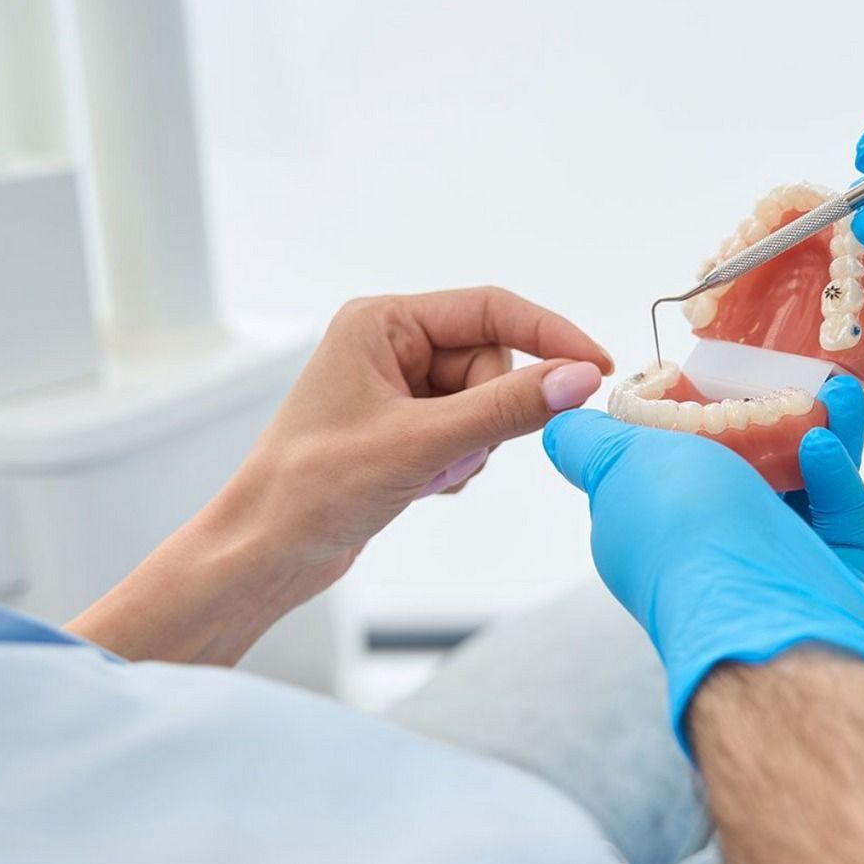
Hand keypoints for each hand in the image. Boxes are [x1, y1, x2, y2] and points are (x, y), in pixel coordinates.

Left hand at [73, 288, 612, 664]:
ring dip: (472, 447)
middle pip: (493, 363)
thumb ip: (507, 409)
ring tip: (424, 476)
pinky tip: (419, 487)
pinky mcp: (405, 428)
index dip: (551, 337)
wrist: (264, 554)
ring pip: (487, 403)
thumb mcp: (422, 445)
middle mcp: (390, 344)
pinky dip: (459, 464)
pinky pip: (470, 433)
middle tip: (450, 455)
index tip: (598, 369)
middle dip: (487, 415)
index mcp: (382, 321)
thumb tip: (580, 379)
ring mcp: (398, 388)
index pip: (492, 309)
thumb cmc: (314, 489)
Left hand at [543, 376, 863, 750]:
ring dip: (813, 432)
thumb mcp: (620, 466)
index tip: (708, 373)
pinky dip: (834, 477)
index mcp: (650, 529)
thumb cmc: (687, 532)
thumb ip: (591, 445)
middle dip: (762, 420)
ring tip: (831, 386)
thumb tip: (559, 428)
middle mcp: (708, 551)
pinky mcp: (829, 580)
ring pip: (799, 489)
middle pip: (738, 474)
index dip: (684, 418)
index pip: (663, 467)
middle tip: (785, 371)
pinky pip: (836, 519)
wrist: (765, 621)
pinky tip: (826, 439)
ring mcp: (772, 569)